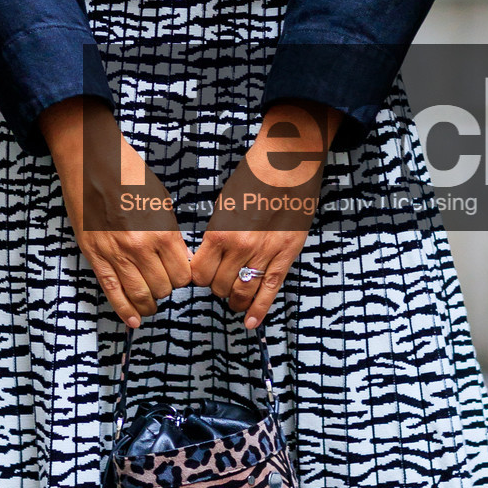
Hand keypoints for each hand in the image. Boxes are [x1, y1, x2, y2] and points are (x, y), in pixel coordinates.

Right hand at [40, 97, 191, 329]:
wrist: (91, 164)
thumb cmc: (128, 176)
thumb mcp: (161, 201)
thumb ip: (171, 233)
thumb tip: (178, 259)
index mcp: (161, 231)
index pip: (183, 274)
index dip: (184, 277)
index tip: (181, 274)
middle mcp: (140, 247)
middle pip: (164, 288)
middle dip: (167, 288)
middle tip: (164, 282)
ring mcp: (115, 255)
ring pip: (141, 296)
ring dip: (150, 303)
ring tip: (152, 304)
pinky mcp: (95, 257)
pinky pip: (112, 293)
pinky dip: (124, 311)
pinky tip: (133, 321)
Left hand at [189, 100, 337, 330]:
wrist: (288, 165)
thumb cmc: (253, 179)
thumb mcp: (224, 205)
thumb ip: (216, 234)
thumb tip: (209, 257)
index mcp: (220, 232)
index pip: (199, 274)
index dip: (199, 277)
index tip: (203, 274)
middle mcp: (240, 247)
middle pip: (219, 287)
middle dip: (216, 288)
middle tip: (220, 283)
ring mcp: (265, 254)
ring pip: (242, 292)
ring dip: (234, 300)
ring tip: (233, 301)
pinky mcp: (286, 256)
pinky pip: (270, 290)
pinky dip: (259, 310)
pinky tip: (251, 322)